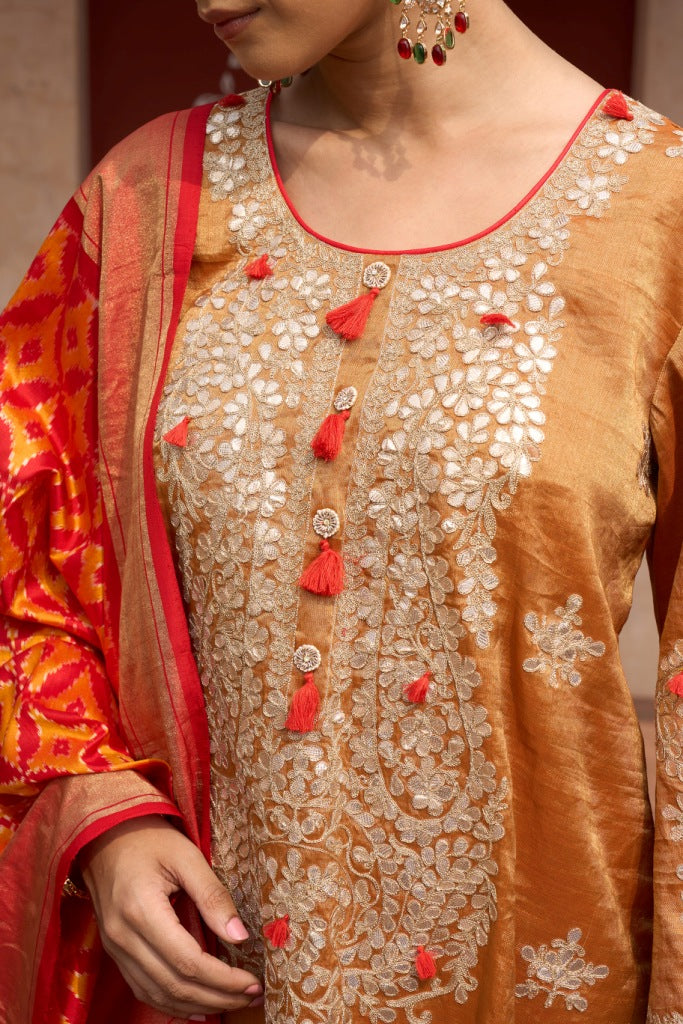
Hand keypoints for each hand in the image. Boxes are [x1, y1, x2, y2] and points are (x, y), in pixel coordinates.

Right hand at [79, 815, 263, 1018]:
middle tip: (252, 996)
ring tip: (233, 1002)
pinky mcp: (115, 951)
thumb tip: (240, 936)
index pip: (188, 962)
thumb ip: (213, 895)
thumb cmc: (149, 840)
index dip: (223, 979)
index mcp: (141, 910)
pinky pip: (144, 989)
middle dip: (218, 997)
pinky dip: (172, 1003)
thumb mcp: (186, 855)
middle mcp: (123, 937)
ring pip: (159, 994)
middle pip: (175, 985)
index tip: (253, 982)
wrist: (104, 837)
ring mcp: (115, 948)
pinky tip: (198, 1006)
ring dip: (199, 1005)